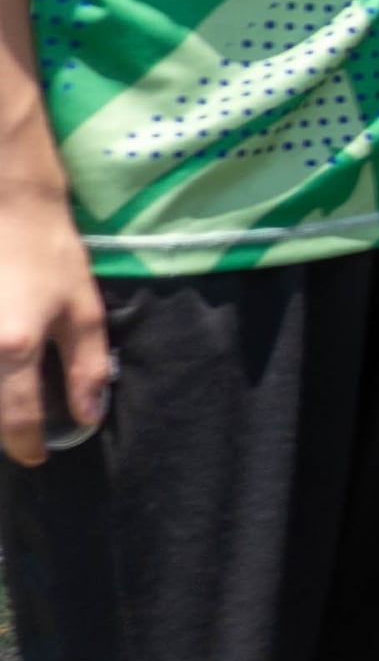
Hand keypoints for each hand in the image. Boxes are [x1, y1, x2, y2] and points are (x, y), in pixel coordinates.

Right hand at [0, 169, 107, 465]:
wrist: (5, 204)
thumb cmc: (48, 253)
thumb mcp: (83, 310)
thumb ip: (86, 368)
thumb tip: (88, 416)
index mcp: (12, 349)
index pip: (15, 422)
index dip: (28, 446)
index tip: (38, 456)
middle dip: (4, 428)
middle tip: (23, 428)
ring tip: (15, 395)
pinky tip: (4, 366)